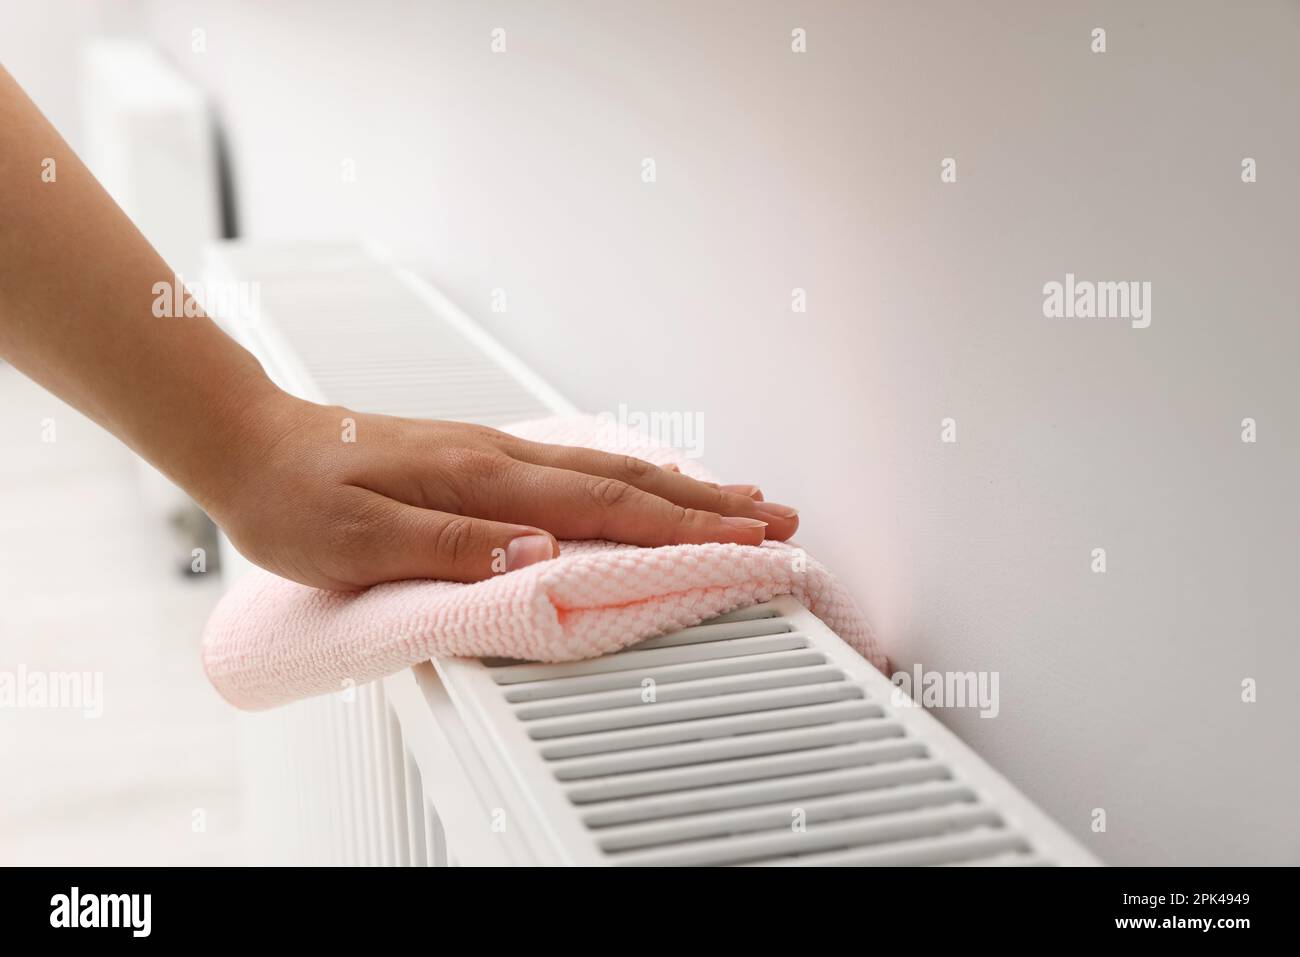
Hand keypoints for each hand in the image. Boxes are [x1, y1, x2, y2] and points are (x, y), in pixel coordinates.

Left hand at [204, 391, 799, 589]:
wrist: (255, 443)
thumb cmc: (299, 496)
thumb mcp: (359, 539)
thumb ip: (452, 547)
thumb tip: (540, 552)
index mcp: (484, 481)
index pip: (605, 509)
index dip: (681, 529)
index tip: (745, 540)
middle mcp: (503, 459)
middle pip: (629, 481)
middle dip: (709, 505)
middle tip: (776, 516)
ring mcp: (497, 455)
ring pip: (611, 469)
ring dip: (682, 488)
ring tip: (738, 497)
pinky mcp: (483, 462)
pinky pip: (580, 470)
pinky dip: (633, 480)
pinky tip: (645, 485)